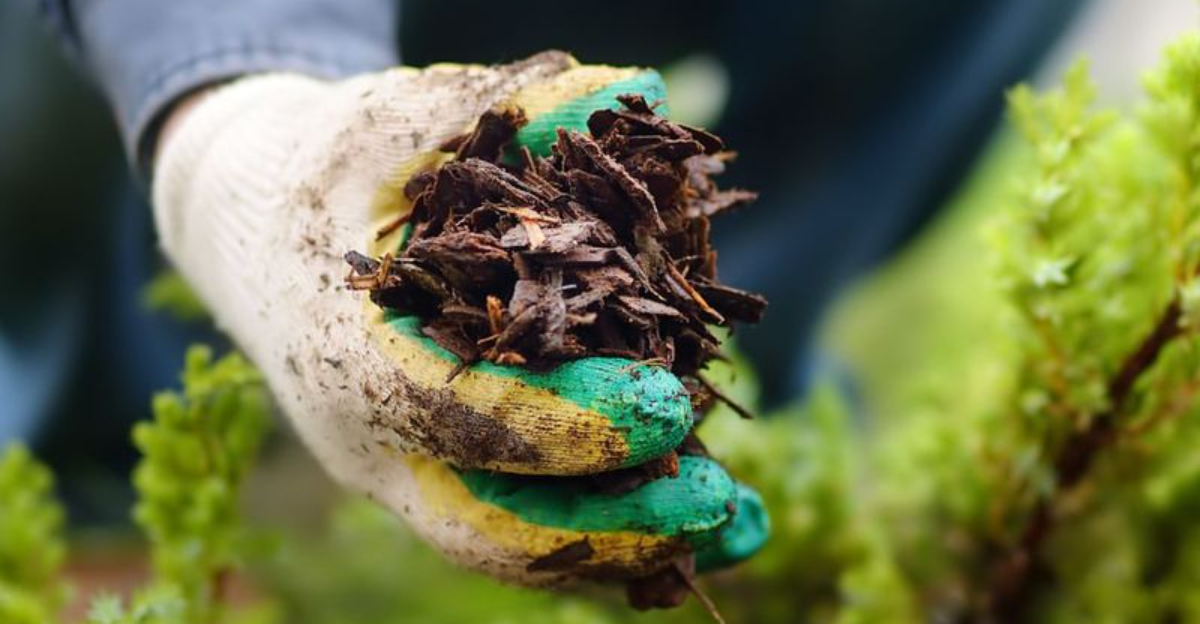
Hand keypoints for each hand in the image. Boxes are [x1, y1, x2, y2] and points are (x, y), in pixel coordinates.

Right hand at [152, 52, 766, 584]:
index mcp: (345, 352)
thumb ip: (507, 105)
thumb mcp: (397, 121)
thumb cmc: (328, 166)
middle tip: (717, 503)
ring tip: (741, 529)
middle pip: (487, 523)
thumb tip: (631, 92)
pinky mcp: (440, 473)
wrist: (255, 225)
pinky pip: (527, 524)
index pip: (454, 411)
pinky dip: (614, 532)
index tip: (667, 404)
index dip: (563, 420)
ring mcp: (403, 469)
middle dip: (607, 525)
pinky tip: (702, 522)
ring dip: (629, 545)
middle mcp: (370, 437)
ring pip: (514, 543)